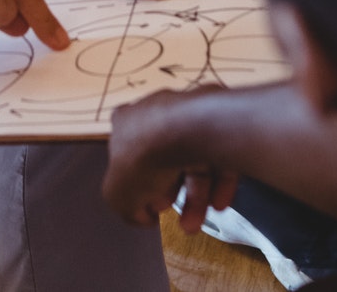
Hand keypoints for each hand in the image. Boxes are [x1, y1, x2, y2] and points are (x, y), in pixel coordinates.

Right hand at [105, 88, 240, 231]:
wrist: (190, 132)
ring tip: (196, 222)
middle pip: (163, 161)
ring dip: (195, 198)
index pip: (127, 154)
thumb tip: (142, 215)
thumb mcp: (118, 195)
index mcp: (126, 122)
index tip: (147, 206)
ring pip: (192, 163)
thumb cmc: (146, 155)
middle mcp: (157, 114)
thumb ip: (127, 208)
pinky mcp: (218, 127)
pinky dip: (217, 183)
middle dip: (169, 195)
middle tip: (172, 213)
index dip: (136, 185)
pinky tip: (216, 204)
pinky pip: (217, 158)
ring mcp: (189, 118)